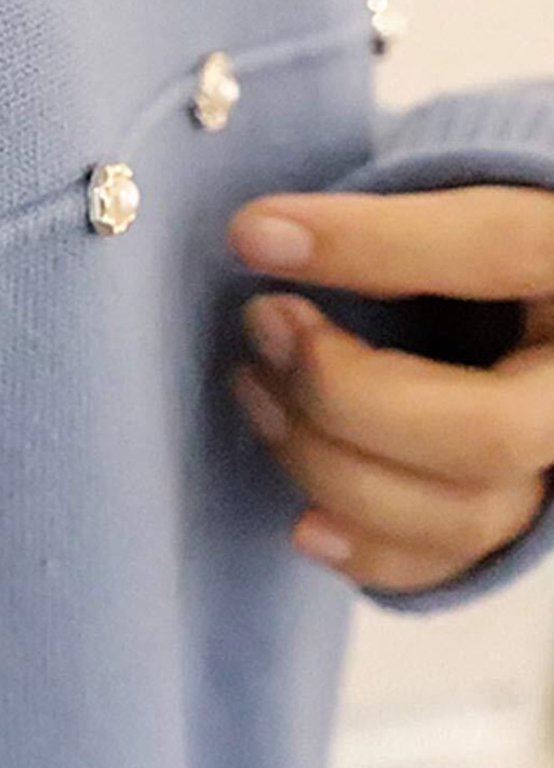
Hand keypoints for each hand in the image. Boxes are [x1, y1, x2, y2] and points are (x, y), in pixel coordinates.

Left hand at [225, 185, 553, 593]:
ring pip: (462, 513)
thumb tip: (264, 237)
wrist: (515, 318)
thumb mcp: (459, 198)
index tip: (251, 232)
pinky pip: (448, 569)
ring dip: (328, 463)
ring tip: (253, 388)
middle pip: (485, 434)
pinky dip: (367, 552)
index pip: (499, 246)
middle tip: (261, 321)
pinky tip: (302, 525)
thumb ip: (390, 218)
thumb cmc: (471, 245)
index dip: (367, 243)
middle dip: (342, 392)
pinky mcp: (516, 524)